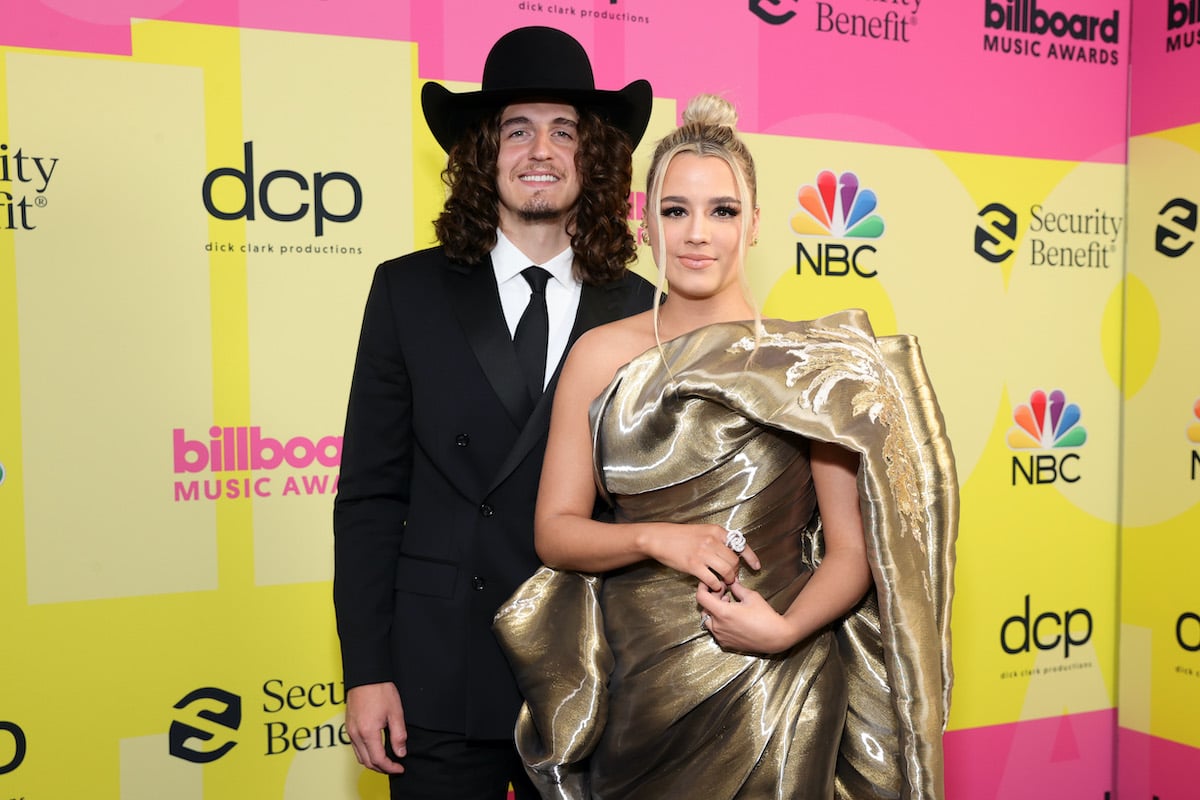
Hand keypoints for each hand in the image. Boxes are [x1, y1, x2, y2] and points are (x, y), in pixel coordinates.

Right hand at [345, 682, 406, 773]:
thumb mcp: (395, 712)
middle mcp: (356, 734)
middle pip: (367, 762)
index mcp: (368, 732)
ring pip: (359, 756)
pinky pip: (355, 747)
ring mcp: (350, 731)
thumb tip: (400, 753)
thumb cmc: (380, 690)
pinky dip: (365, 754)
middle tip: (395, 767)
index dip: (390, 767)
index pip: (378, 760)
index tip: (400, 767)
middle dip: (381, 768)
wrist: (366, 676)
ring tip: (387, 761)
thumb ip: (398, 735)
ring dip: (372, 762)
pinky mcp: (348, 726)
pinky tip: (376, 749)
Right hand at [643, 523, 760, 591]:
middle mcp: (712, 541)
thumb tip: (731, 553)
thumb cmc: (681, 536)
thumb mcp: (703, 531)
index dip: (751, 557)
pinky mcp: (694, 565)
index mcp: (716, 531)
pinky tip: (712, 586)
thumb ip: (717, 540)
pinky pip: (712, 580)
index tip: (756, 566)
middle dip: (735, 572)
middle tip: (731, 577)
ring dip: (728, 580)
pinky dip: (715, 585)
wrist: (661, 538)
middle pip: (734, 561)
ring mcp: (703, 553)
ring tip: (724, 582)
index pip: (740, 544)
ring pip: (727, 571)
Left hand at [697, 579, 799, 654]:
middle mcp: (718, 626)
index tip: (711, 583)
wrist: (776, 637)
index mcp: (722, 613)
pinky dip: (718, 622)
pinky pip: (715, 630)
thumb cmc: (765, 617)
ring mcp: (721, 636)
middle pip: (704, 608)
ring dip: (714, 610)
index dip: (704, 587)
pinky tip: (731, 617)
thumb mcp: (751, 596)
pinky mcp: (726, 643)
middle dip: (711, 598)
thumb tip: (730, 581)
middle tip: (724, 592)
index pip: (701, 597)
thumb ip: (736, 587)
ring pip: (708, 620)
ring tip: (729, 604)